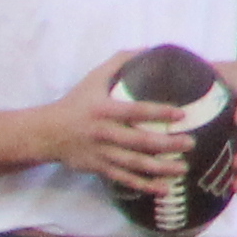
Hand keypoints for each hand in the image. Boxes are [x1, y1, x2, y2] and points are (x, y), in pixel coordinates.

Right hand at [51, 54, 198, 204]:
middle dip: (167, 145)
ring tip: (182, 168)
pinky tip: (163, 188)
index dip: (159, 112)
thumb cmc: (75, 103)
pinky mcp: (99, 168)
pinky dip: (144, 185)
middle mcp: (104, 133)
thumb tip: (148, 48)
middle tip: (190, 144)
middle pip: (140, 141)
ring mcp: (102, 153)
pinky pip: (125, 179)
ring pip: (135, 164)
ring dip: (160, 168)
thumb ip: (120, 61)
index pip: (136, 111)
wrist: (47, 133)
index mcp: (104, 110)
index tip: (181, 114)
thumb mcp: (93, 78)